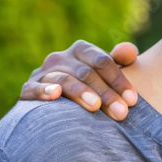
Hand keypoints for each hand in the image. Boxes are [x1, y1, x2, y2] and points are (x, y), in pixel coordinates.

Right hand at [20, 40, 139, 120]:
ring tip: (95, 106)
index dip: (119, 80)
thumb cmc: (91, 87)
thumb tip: (130, 52)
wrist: (56, 105)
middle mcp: (60, 58)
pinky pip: (34, 89)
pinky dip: (44, 91)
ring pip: (64, 80)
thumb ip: (122, 60)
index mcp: (81, 50)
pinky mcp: (28, 89)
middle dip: (106, 93)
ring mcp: (43, 73)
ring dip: (81, 92)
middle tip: (121, 112)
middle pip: (86, 73)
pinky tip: (56, 95)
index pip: (102, 61)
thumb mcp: (107, 73)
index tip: (133, 100)